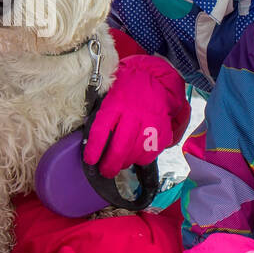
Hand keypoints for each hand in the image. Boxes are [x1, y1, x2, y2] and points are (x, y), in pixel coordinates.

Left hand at [83, 54, 187, 177]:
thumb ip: (102, 118)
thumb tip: (90, 142)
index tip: (90, 161)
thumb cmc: (126, 93)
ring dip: (127, 163)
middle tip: (106, 171)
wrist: (154, 81)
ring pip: (137, 153)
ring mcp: (150, 123)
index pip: (101, 130)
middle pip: (120, 147)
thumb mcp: (109, 98)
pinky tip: (137, 155)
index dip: (94, 149)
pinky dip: (143, 159)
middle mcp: (133, 113)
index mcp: (115, 104)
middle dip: (111, 165)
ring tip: (121, 163)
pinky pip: (152, 153)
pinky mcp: (163, 130)